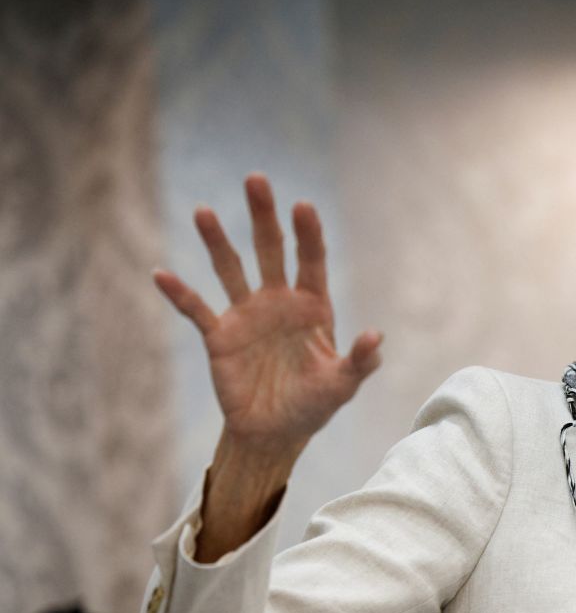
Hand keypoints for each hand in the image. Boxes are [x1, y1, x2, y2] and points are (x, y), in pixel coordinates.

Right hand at [155, 174, 381, 459]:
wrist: (274, 434)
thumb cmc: (313, 406)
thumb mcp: (342, 386)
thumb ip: (360, 361)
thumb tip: (376, 336)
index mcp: (312, 307)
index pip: (311, 260)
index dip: (307, 233)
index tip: (302, 206)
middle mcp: (278, 302)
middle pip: (270, 250)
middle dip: (264, 216)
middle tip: (256, 179)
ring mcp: (247, 316)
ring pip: (230, 269)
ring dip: (217, 241)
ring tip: (205, 212)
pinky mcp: (219, 336)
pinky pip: (197, 309)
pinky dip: (180, 294)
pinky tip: (162, 275)